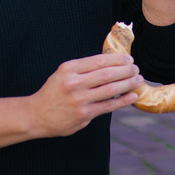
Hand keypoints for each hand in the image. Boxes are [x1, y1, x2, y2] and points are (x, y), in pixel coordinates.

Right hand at [28, 53, 142, 137]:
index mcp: (69, 69)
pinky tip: (132, 96)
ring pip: (110, 90)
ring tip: (138, 80)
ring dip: (128, 84)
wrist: (36, 115)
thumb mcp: (63, 73)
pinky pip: (108, 106)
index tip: (128, 59)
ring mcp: (79, 100)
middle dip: (126, 70)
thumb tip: (113, 63)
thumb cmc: (54, 91)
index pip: (99, 60)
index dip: (117, 59)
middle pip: (107, 74)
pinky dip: (123, 101)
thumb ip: (84, 68)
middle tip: (136, 69)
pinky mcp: (84, 115)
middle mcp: (74, 83)